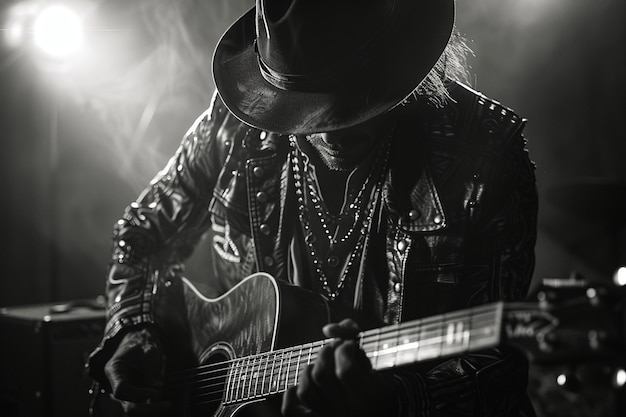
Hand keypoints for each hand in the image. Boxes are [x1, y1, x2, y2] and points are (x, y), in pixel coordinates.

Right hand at [104, 325, 169, 415]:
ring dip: (153, 406)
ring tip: (165, 394)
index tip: (155, 392)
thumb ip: (153, 370)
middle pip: (128, 407)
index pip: (121, 390)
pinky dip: (155, 403)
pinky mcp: (134, 398)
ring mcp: (124, 394)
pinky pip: (144, 406)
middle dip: (148, 408)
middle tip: (167, 405)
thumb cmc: (144, 344)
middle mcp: (115, 386)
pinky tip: (162, 393)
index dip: (138, 395)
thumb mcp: (150, 351)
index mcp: (114, 370)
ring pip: (137, 409)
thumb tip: (157, 389)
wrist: (141, 342)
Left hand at [281, 319, 397, 416]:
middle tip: (336, 348)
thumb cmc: (379, 384)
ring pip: (306, 389)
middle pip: (321, 375)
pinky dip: (295, 390)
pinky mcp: (318, 415)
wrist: (379, 412)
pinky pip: (295, 404)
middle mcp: (345, 409)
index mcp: (367, 396)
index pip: (345, 371)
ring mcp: (329, 413)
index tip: (351, 344)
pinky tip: (310, 379)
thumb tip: (329, 329)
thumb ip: (352, 336)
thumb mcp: (378, 360)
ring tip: (325, 364)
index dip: (345, 350)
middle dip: (326, 352)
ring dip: (312, 368)